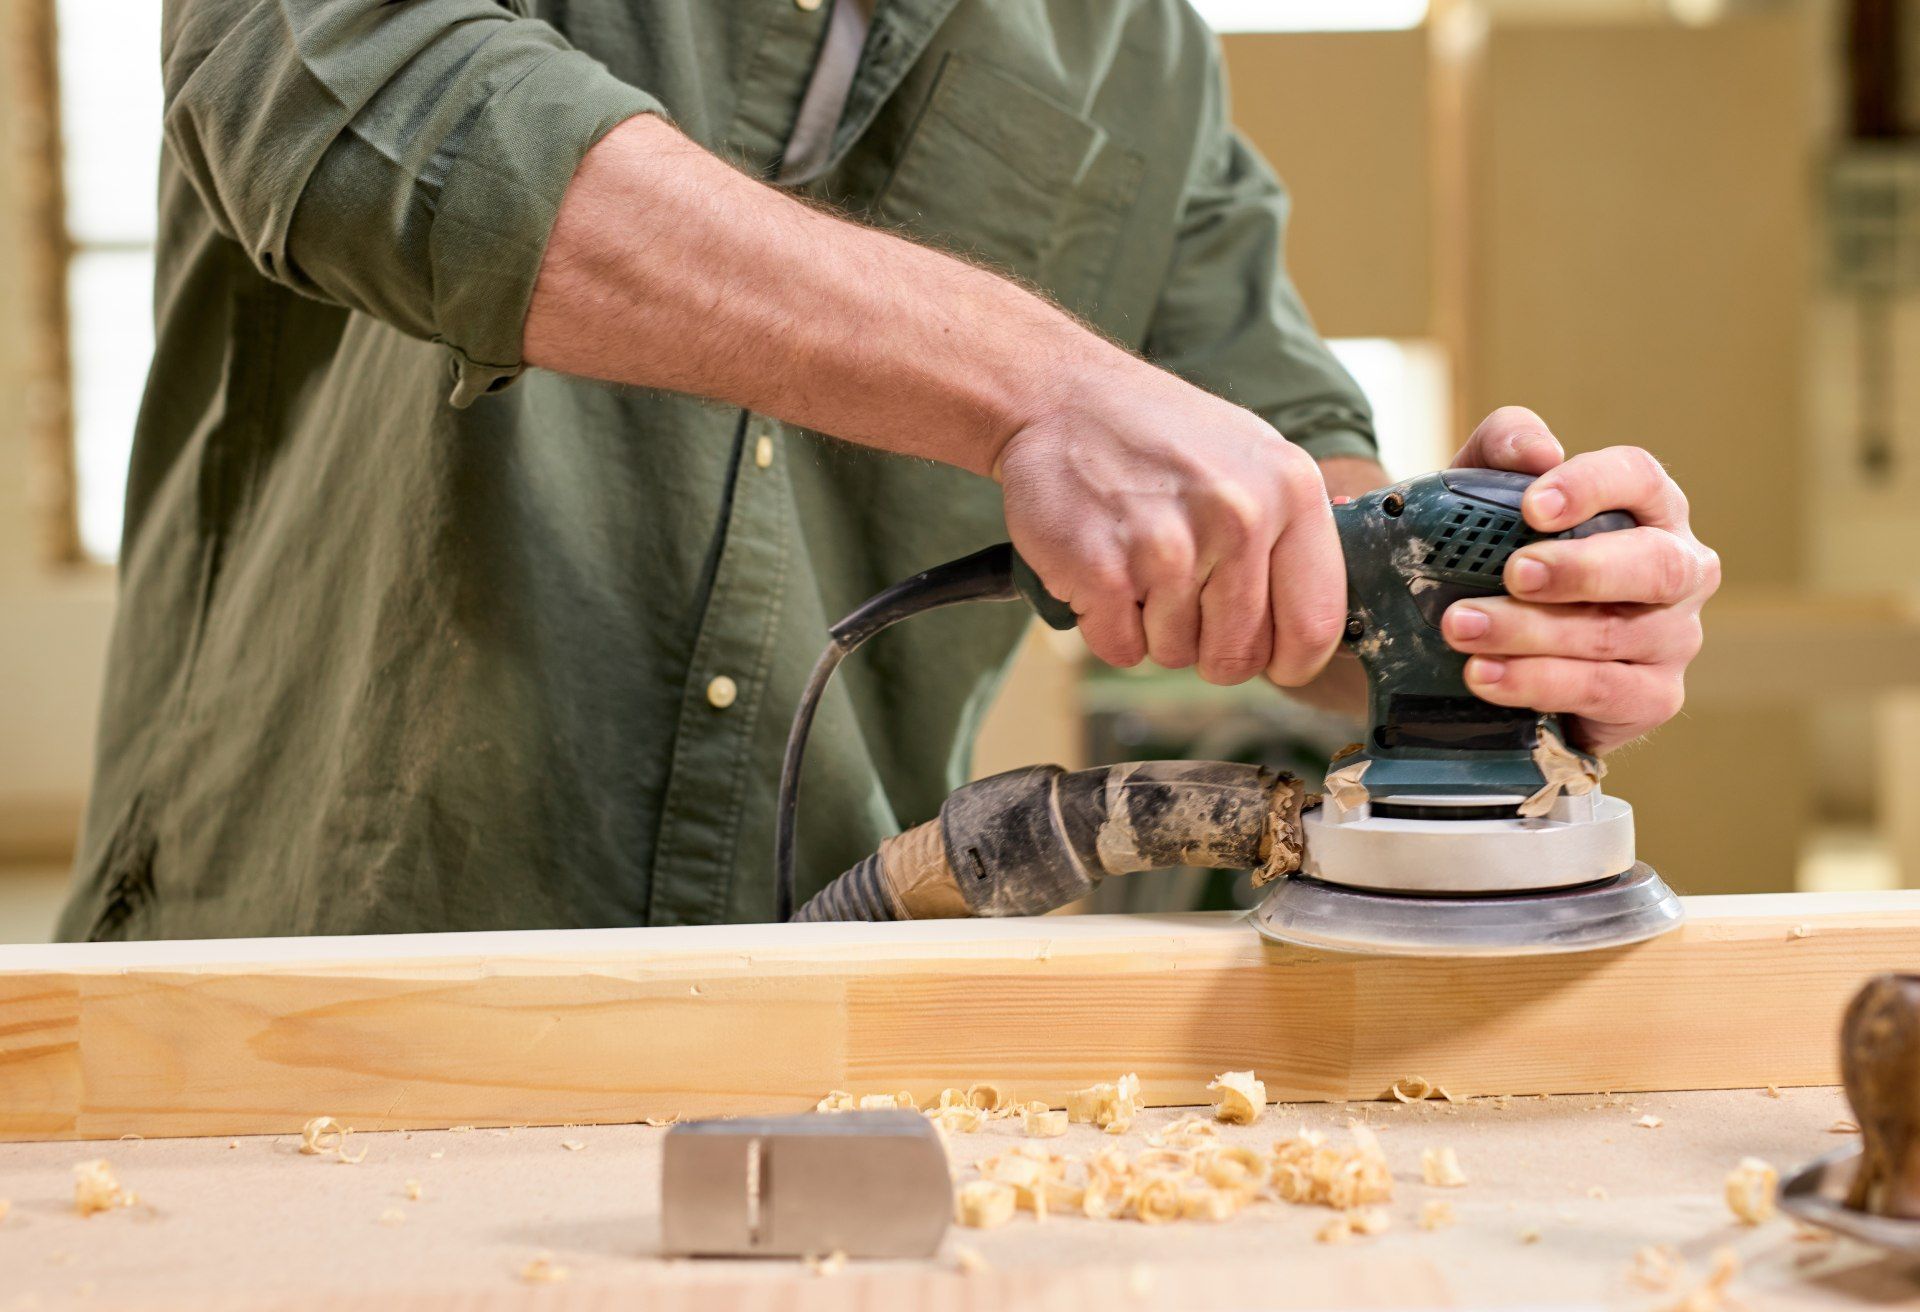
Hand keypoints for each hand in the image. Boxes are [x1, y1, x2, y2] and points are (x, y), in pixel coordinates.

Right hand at [995, 358, 1344, 686]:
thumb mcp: (1252, 459)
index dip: (1290, 660)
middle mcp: (1239, 517)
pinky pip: (1120, 648)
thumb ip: (1288, 537)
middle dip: (1208, 645)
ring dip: (1150, 627)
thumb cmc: (1158, 434)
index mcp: (1291, 490)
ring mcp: (1168, 545)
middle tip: (1180, 593)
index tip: (1271, 660)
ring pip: (1175, 653)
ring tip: (1136, 559)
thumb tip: (1309, 632)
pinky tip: (1102, 567)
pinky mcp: (1102, 569)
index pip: (1316, 626)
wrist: (1059, 396)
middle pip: (1240, 656)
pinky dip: (1104, 625)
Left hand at [1439, 407, 1720, 753]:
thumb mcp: (1482, 491)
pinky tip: (1485, 675)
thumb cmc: (1496, 555)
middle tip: (1513, 573)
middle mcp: (1677, 570)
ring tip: (1462, 629)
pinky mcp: (1654, 697)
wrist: (1478, 646)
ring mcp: (1674, 638)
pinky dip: (1538, 683)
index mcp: (1647, 508)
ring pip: (1614, 635)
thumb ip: (1503, 448)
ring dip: (1531, 633)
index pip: (1639, 478)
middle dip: (1579, 570)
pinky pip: (1603, 692)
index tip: (1532, 505)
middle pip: (1653, 565)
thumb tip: (1539, 451)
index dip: (1591, 487)